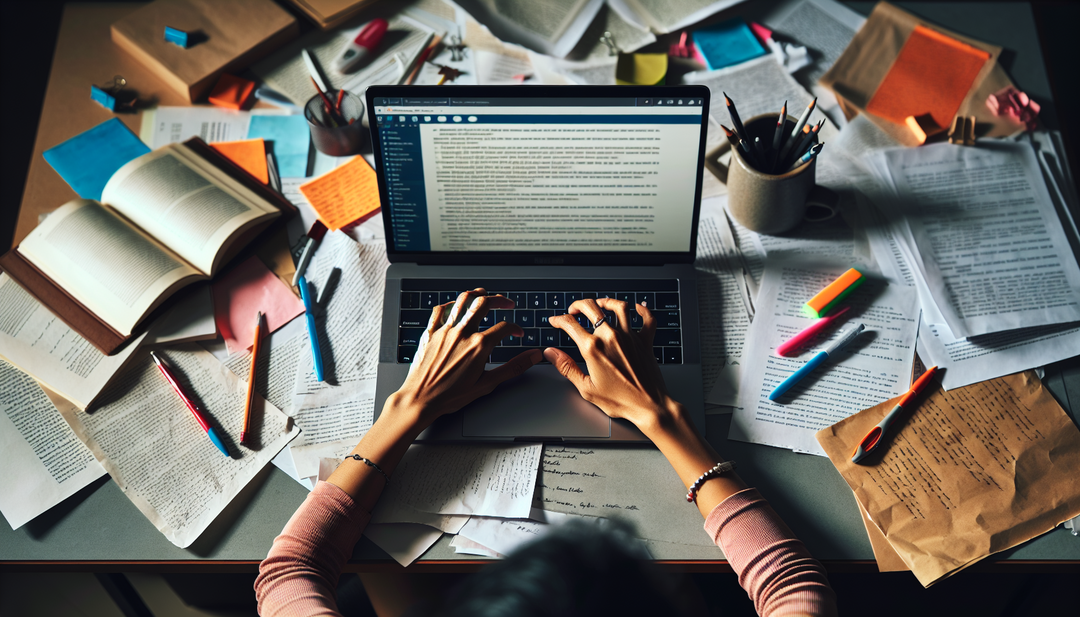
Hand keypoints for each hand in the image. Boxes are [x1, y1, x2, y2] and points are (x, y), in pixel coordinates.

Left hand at [387, 288, 542, 429]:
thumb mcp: (488, 383)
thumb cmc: (451, 396)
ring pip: (462, 301)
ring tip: (484, 294)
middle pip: (484, 303)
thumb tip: (533, 357)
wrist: (420, 399)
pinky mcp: (430, 332)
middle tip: (506, 303)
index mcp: (479, 346)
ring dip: (476, 294)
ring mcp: (445, 330)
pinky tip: (456, 305)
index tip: (517, 333)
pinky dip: (451, 303)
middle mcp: (462, 333)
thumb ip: (513, 367)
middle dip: (499, 300)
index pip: (504, 327)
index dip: (515, 328)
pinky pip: (440, 309)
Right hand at [545, 298, 679, 433]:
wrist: (649, 406)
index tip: (556, 321)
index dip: (559, 320)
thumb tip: (551, 354)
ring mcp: (630, 336)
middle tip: (573, 310)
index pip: (570, 324)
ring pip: (618, 307)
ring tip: (599, 303)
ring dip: (606, 301)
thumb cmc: (620, 400)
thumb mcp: (586, 388)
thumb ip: (567, 367)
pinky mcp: (645, 341)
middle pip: (591, 308)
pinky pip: (647, 319)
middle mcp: (611, 337)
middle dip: (578, 305)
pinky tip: (639, 307)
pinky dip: (643, 310)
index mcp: (593, 348)